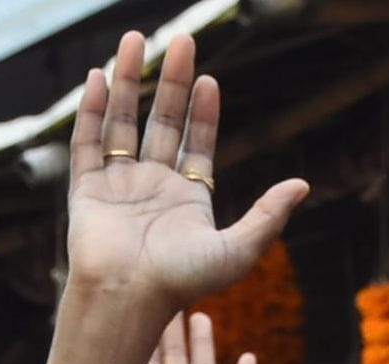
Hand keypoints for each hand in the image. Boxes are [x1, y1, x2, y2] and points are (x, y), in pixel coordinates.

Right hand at [64, 33, 306, 314]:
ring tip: (136, 41)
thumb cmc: (180, 282)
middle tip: (182, 41)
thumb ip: (268, 216)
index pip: (197, 144)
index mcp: (187, 200)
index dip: (204, 113)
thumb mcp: (237, 250)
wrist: (127, 298)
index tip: (210, 79)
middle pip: (162, 123)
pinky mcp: (86, 192)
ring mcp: (118, 188)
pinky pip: (87, 144)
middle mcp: (152, 189)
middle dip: (172, 81)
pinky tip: (99, 78)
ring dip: (130, 82)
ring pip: (123, 124)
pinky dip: (92, 112)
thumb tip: (303, 184)